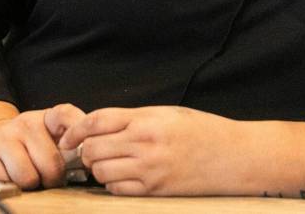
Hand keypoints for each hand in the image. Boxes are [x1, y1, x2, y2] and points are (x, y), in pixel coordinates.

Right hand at [0, 101, 84, 188]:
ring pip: (29, 176)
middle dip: (54, 177)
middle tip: (51, 179)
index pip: (67, 115)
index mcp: (47, 117)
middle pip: (51, 161)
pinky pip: (7, 183)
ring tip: (31, 178)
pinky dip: (13, 187)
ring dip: (32, 184)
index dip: (77, 135)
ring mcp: (4, 139)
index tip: (80, 152)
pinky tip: (12, 178)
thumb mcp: (48, 136)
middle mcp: (26, 123)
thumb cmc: (26, 143)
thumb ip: (69, 144)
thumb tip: (89, 163)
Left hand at [59, 106, 304, 197]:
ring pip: (100, 171)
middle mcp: (145, 143)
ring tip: (112, 163)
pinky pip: (116, 189)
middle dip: (85, 150)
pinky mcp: (154, 190)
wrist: (235, 156)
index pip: (97, 121)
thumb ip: (136, 119)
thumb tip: (101, 127)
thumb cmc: (205, 131)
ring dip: (99, 168)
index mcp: (149, 119)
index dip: (76, 129)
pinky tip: (125, 176)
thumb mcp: (171, 114)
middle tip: (91, 151)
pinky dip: (114, 183)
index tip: (69, 136)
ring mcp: (149, 169)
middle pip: (92, 148)